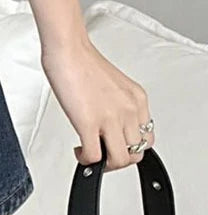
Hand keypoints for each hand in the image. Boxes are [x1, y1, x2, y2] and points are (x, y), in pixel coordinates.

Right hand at [40, 36, 154, 171]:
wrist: (68, 50)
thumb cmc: (83, 62)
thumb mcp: (114, 85)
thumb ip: (117, 105)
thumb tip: (108, 122)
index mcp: (137, 100)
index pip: (147, 137)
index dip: (130, 147)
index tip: (115, 146)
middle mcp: (129, 110)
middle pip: (136, 152)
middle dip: (117, 159)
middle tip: (102, 154)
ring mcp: (111, 118)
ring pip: (120, 160)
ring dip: (105, 164)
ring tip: (90, 155)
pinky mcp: (90, 123)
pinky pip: (95, 156)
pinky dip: (87, 161)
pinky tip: (79, 152)